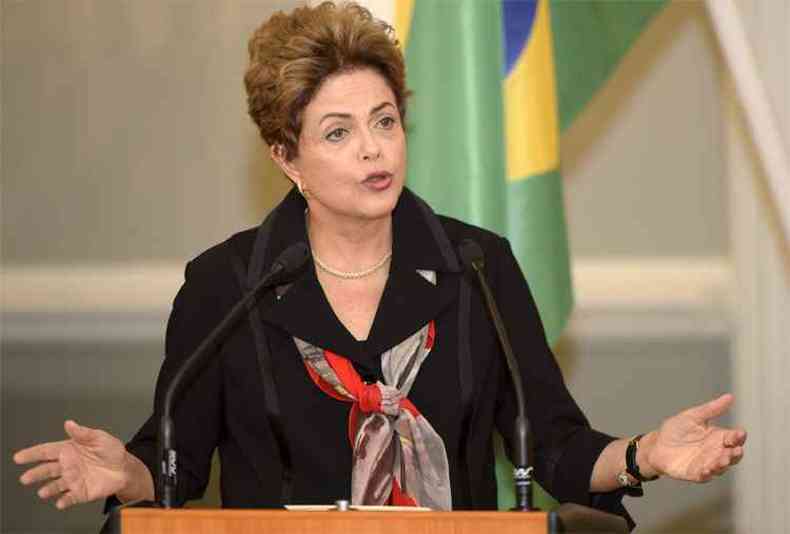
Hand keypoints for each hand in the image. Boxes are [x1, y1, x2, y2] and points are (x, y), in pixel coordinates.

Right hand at [14, 420, 130, 508]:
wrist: (125, 468)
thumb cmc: (112, 451)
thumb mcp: (99, 437)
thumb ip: (83, 432)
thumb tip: (69, 423)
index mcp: (69, 450)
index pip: (46, 451)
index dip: (32, 454)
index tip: (19, 457)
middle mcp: (67, 466)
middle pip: (46, 470)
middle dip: (35, 474)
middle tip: (26, 478)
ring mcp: (73, 480)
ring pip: (55, 485)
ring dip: (48, 489)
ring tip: (43, 492)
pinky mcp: (80, 492)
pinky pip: (70, 498)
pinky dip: (64, 500)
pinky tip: (61, 502)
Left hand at [642, 393, 745, 481]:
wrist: (656, 444)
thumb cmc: (676, 430)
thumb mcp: (693, 416)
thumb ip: (711, 409)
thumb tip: (729, 397)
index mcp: (718, 437)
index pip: (733, 438)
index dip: (738, 436)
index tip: (740, 433)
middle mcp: (715, 452)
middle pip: (732, 455)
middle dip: (735, 453)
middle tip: (736, 450)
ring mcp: (706, 464)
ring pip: (720, 467)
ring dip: (723, 464)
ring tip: (724, 460)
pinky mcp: (695, 473)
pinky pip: (703, 476)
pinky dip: (706, 474)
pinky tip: (707, 470)